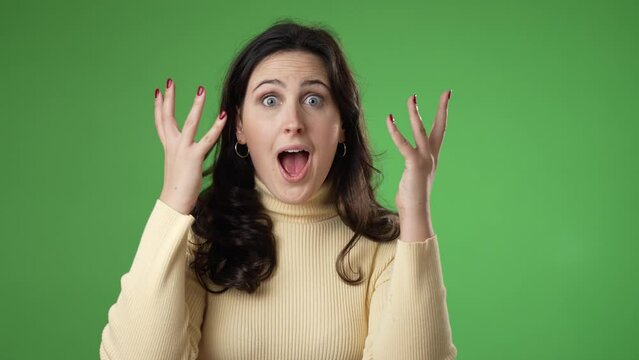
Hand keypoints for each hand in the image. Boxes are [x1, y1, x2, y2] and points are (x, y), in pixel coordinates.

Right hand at [155, 79, 226, 214]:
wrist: (174, 202)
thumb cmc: (178, 188)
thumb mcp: (179, 167)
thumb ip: (183, 156)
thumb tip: (188, 154)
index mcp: (168, 147)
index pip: (161, 123)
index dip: (159, 107)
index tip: (158, 92)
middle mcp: (173, 145)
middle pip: (168, 117)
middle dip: (169, 99)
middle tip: (169, 82)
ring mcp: (182, 150)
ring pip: (189, 123)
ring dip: (196, 106)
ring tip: (201, 90)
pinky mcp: (193, 157)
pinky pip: (207, 139)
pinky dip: (216, 127)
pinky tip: (223, 116)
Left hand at [385, 90, 450, 214]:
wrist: (416, 211)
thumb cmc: (411, 197)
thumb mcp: (413, 177)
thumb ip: (413, 167)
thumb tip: (409, 170)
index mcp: (432, 156)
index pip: (440, 130)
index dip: (443, 114)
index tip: (447, 97)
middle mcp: (431, 156)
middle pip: (439, 127)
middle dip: (443, 109)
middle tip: (446, 92)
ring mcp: (424, 159)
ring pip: (421, 131)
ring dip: (416, 114)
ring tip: (412, 98)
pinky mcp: (414, 164)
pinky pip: (404, 144)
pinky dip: (396, 131)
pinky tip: (390, 119)